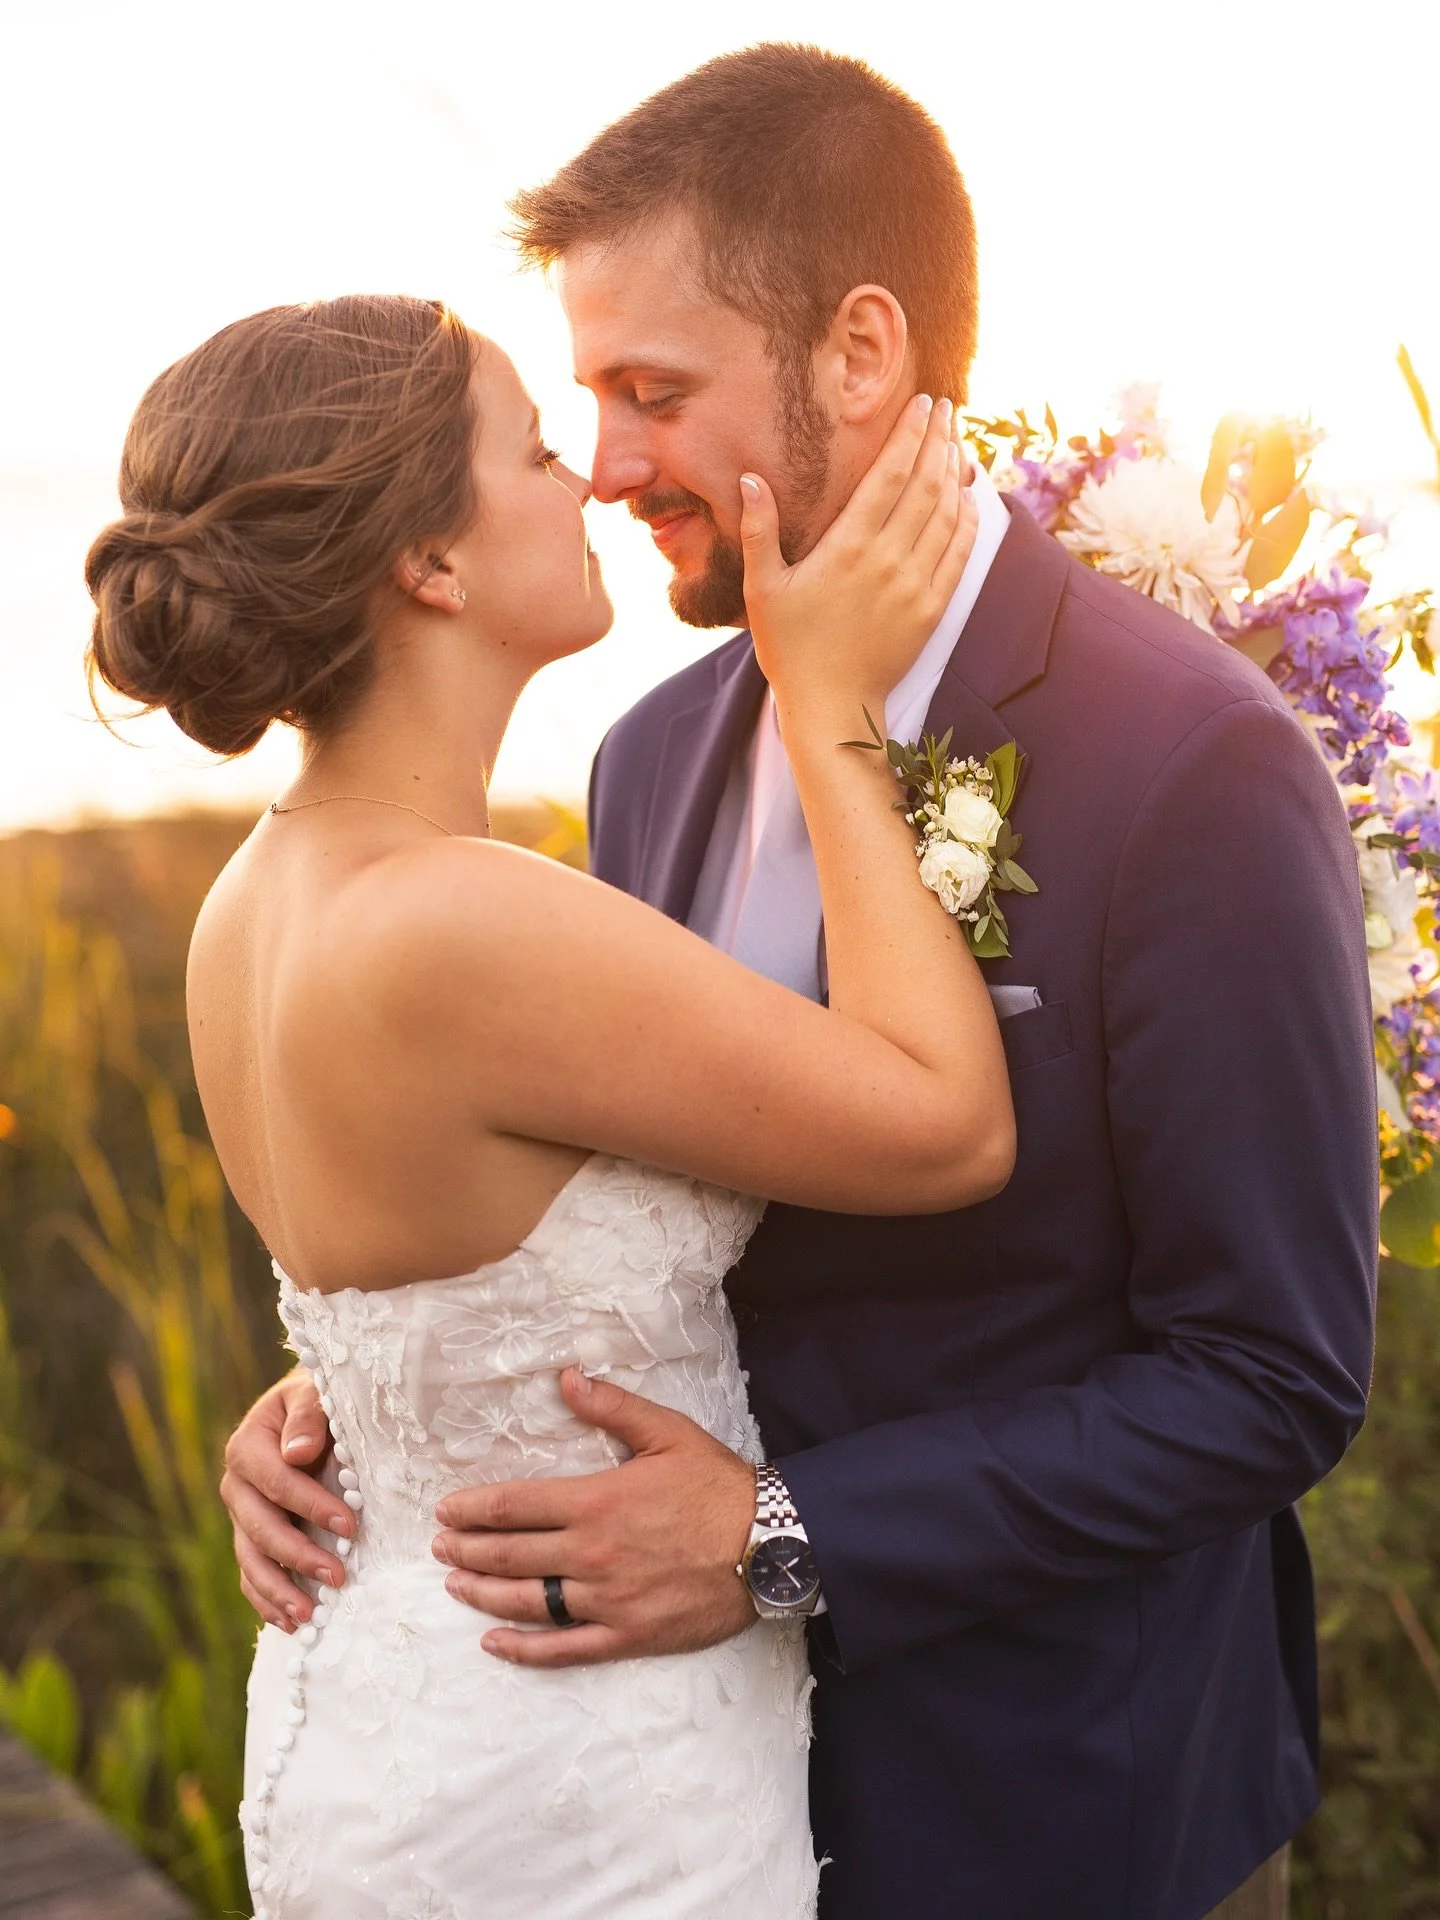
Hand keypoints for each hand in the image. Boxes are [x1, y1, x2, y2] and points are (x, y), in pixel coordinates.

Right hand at [219, 1368, 355, 1629]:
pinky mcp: (249, 1537)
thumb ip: (308, 1416)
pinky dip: (266, 1601)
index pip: (277, 1482)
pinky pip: (250, 1574)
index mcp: (248, 1446)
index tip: (349, 1524)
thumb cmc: (319, 1400)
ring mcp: (240, 1515)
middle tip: (338, 1577)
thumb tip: (298, 1451)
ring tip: (308, 1615)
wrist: (309, 1411)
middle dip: (298, 1555)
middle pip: (260, 1527)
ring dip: (278, 1590)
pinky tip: (289, 1622)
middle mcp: (236, 1484)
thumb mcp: (314, 1393)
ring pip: (251, 1559)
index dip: (310, 1505)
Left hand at [432, 1368, 756, 1668]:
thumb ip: (612, 1407)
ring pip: (527, 1602)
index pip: (513, 1505)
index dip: (472, 1509)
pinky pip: (563, 1649)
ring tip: (455, 1586)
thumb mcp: (668, 1433)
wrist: (771, 1546)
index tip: (446, 1510)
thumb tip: (566, 1378)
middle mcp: (591, 1554)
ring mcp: (606, 1600)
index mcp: (596, 1501)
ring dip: (483, 1595)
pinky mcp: (627, 1635)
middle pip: (509, 1555)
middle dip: (466, 1550)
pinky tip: (495, 1644)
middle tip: (440, 1547)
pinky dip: (523, 1650)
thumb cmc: (719, 1486)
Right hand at [743, 392, 976, 726]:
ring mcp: (915, 585)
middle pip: (926, 485)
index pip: (890, 475)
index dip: (910, 435)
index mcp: (848, 548)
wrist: (831, 707)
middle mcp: (888, 560)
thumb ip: (760, 531)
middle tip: (947, 410)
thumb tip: (750, 479)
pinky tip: (969, 497)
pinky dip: (968, 519)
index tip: (924, 405)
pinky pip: (959, 552)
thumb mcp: (762, 589)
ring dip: (956, 473)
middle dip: (940, 440)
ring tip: (957, 444)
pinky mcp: (932, 608)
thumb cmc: (790, 648)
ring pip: (948, 514)